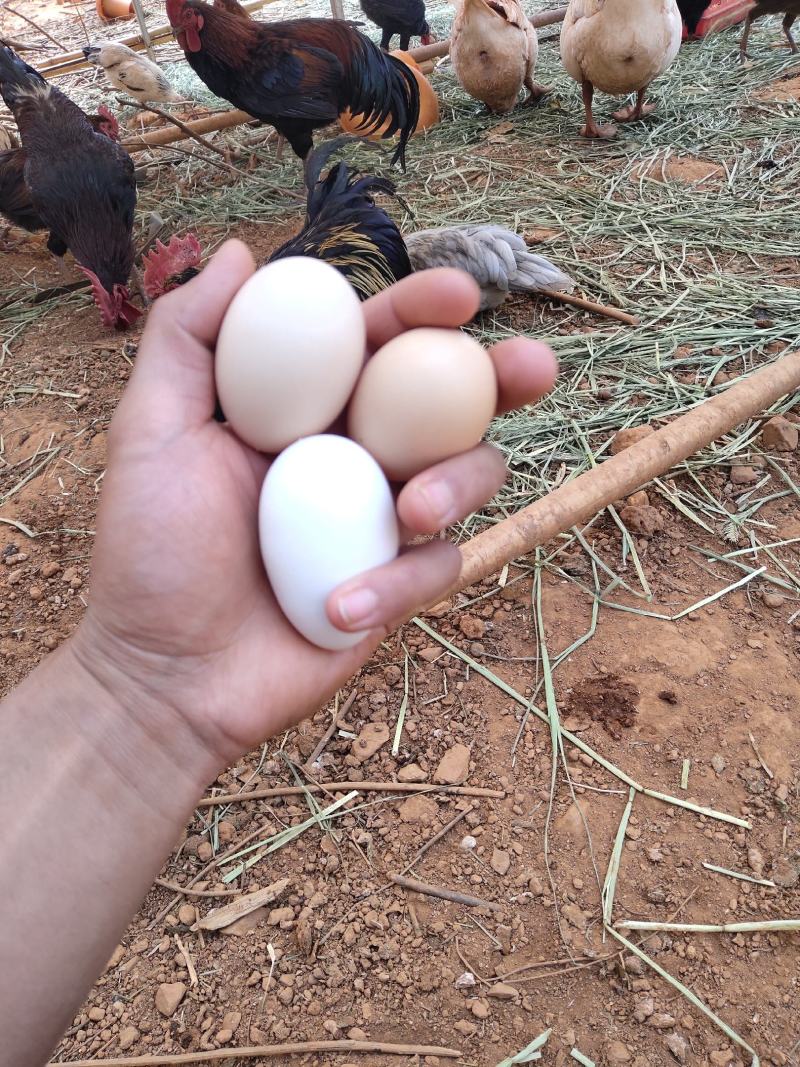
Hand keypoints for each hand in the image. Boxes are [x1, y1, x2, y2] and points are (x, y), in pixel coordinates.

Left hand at [73, 240, 555, 773]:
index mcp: (306, 409)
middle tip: (531, 368)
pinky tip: (338, 609)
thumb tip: (243, 251)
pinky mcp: (399, 584)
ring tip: (413, 512)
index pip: (375, 342)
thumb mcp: (152, 431)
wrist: (165, 675)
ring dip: (458, 483)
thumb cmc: (149, 552)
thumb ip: (188, 338)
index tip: (458, 295)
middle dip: (501, 379)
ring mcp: (382, 520)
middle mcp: (355, 455)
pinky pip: (439, 566)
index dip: (422, 311)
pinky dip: (399, 583)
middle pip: (448, 401)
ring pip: (468, 477)